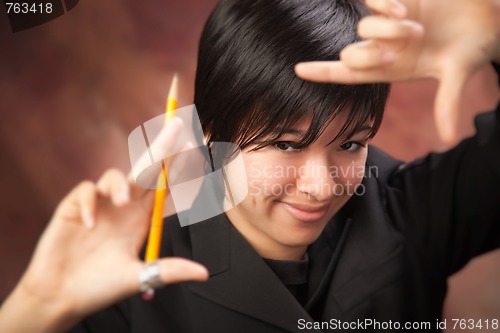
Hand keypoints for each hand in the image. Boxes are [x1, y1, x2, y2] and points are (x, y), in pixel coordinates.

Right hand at [0, 118, 208, 332]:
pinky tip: (91, 224)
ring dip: (121, 185)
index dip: (179, 171)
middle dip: (161, 149)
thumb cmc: (101, 287)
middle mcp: (124, 207)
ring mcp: (101, 204)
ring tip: (123, 203)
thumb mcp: (140, 278)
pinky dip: (90, 203)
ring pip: (115, 176)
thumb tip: (205, 273)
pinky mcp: (75, 206)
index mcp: (142, 218)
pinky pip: (86, 192)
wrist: (61, 296)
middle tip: (177, 127)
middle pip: (146, 171)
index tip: (195, 152)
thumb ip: (170, 271)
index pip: (165, 188)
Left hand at [295, 0, 499, 143]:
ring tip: (417, 28)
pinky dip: (385, 6)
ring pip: (362, 28)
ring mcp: (388, 24)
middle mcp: (384, 47)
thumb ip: (448, 103)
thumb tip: (449, 140)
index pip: (347, 74)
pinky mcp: (397, 0)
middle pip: (351, 54)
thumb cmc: (473, 47)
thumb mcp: (458, 74)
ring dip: (388, 30)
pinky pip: (373, 2)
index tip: (297, 70)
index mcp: (392, 69)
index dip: (322, 72)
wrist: (490, 17)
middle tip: (407, 48)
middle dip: (373, 53)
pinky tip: (408, 7)